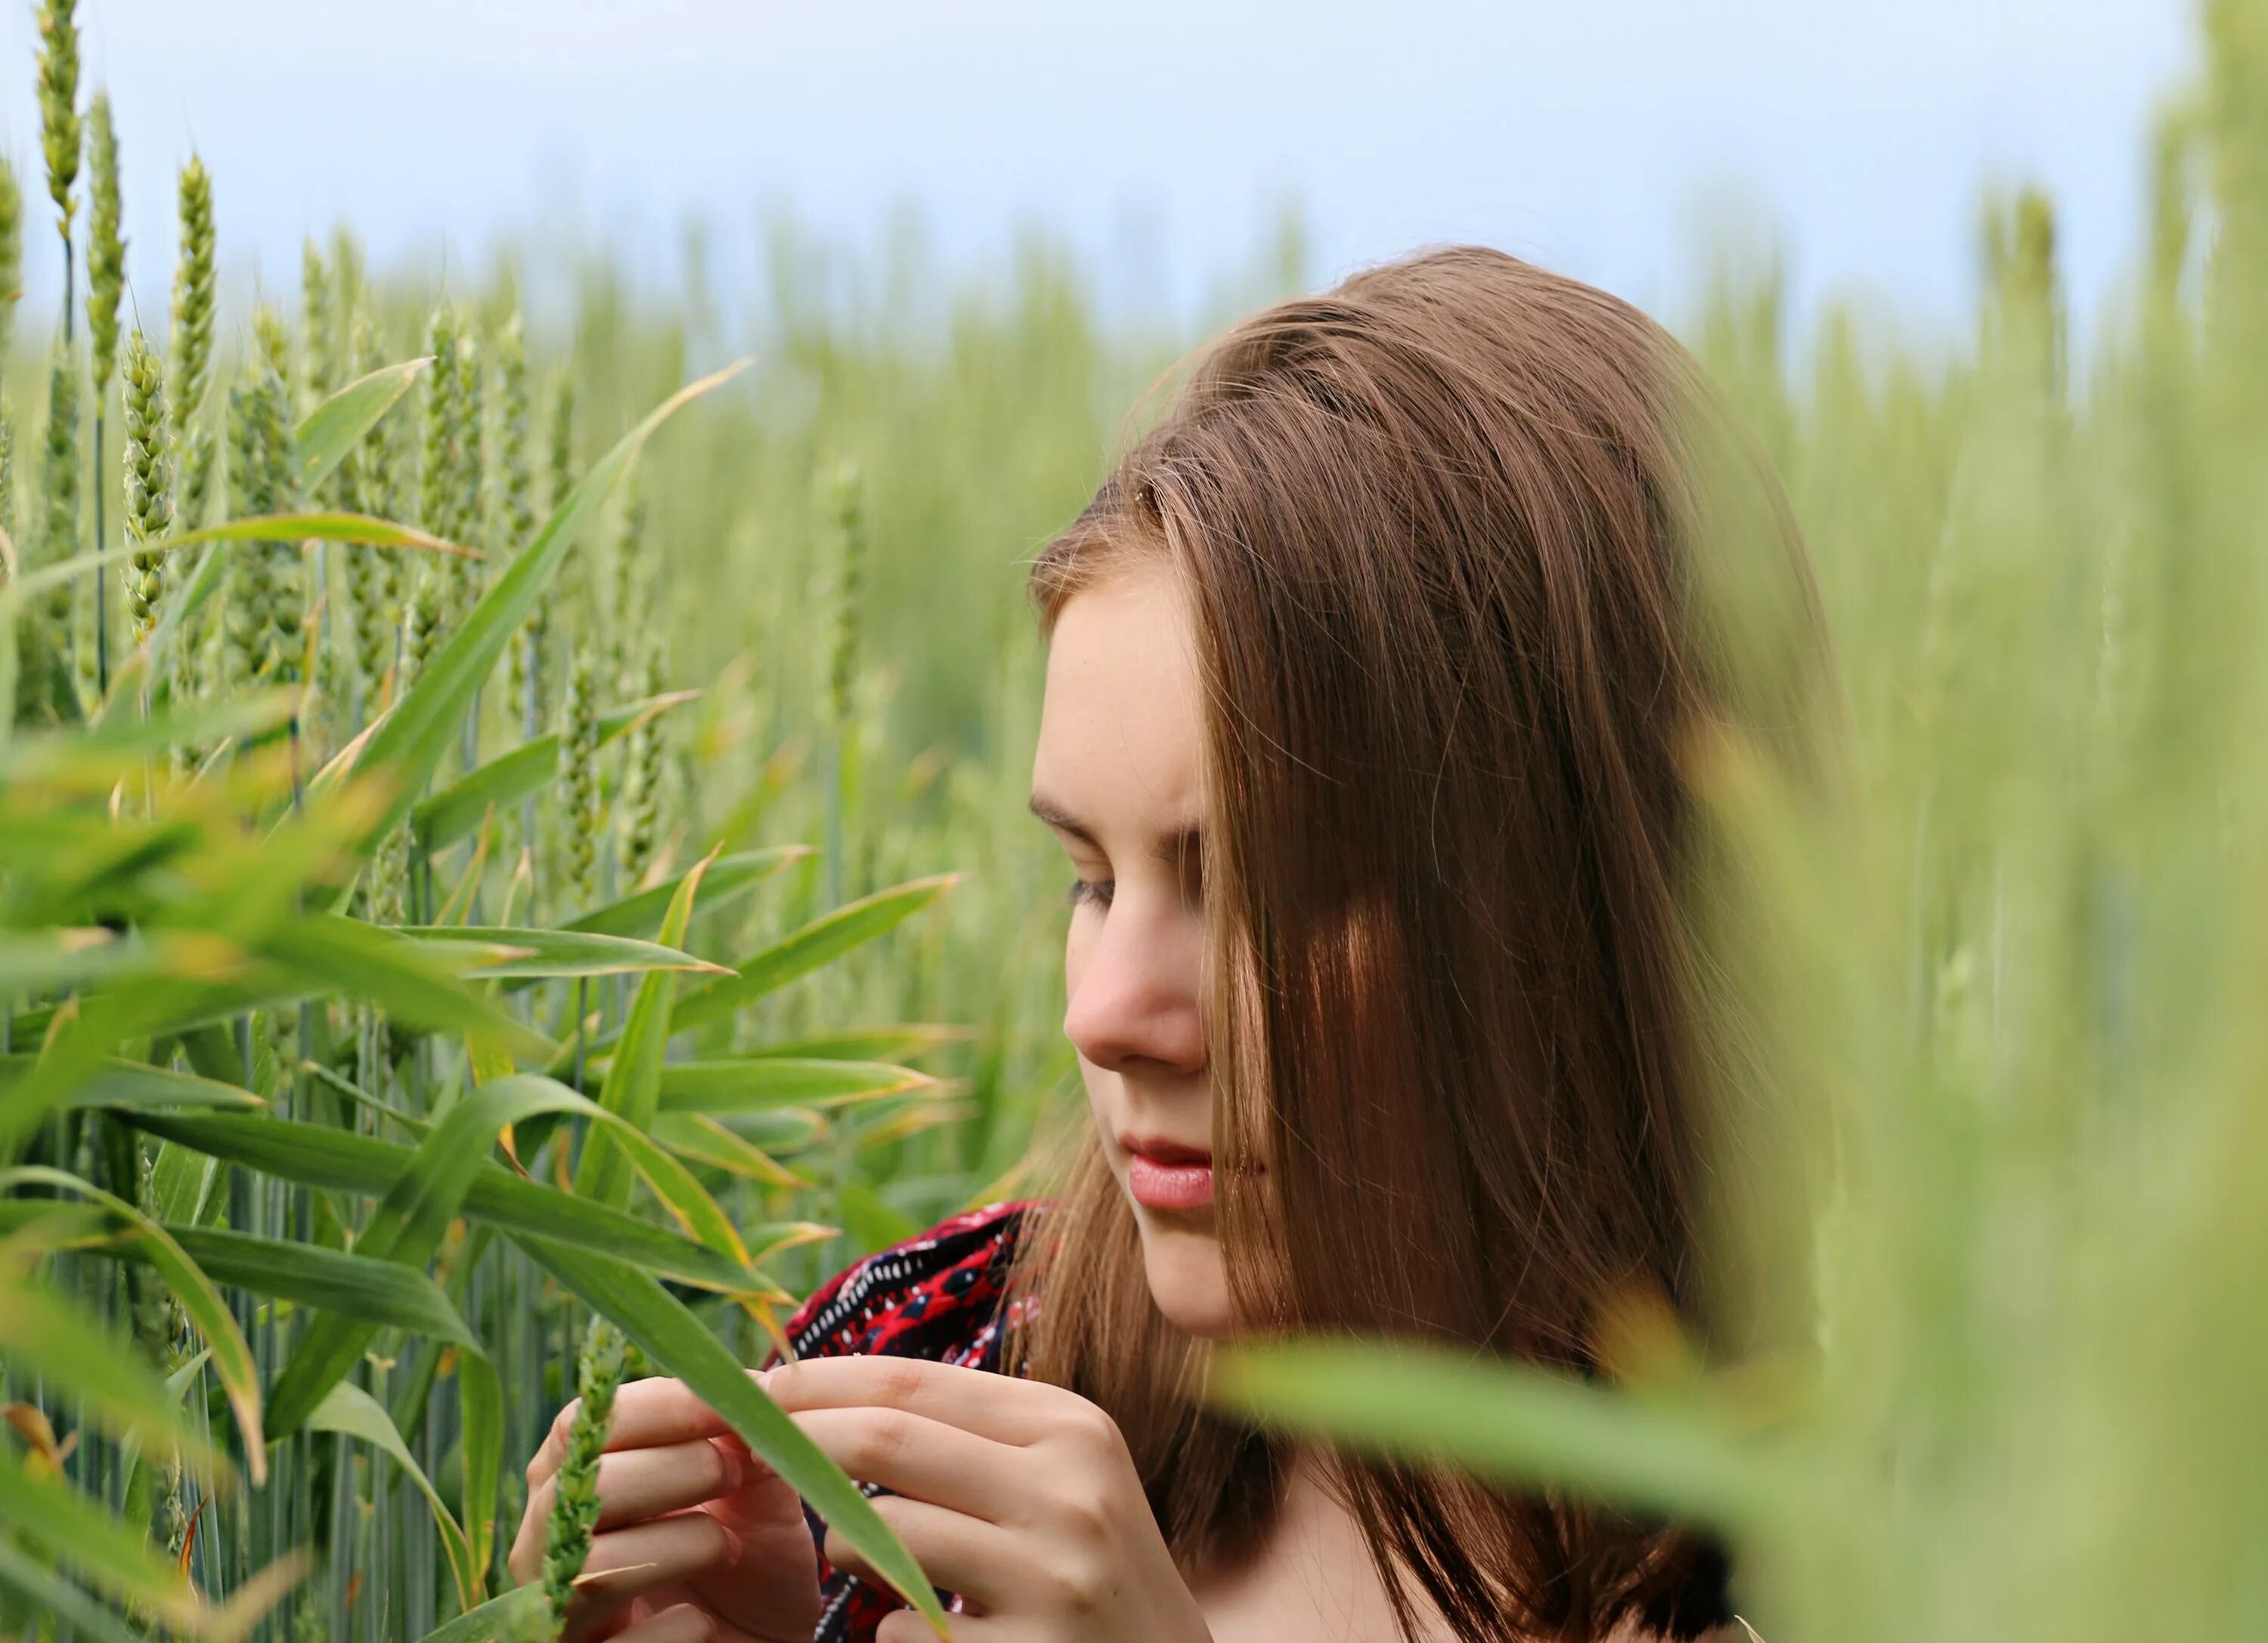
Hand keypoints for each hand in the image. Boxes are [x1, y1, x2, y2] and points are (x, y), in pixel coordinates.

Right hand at [507, 1376, 824, 1642]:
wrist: (764, 1642)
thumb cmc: (749, 1560)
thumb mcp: (755, 1491)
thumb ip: (741, 1439)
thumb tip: (745, 1387)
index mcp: (574, 1481)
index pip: (584, 1424)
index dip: (661, 1408)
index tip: (728, 1408)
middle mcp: (549, 1546)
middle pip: (583, 1487)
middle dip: (671, 1469)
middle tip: (733, 1475)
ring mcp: (559, 1613)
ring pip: (593, 1565)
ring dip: (676, 1543)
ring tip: (727, 1546)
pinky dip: (672, 1630)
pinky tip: (702, 1621)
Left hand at [763, 1355, 1215, 1642]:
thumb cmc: (1087, 1565)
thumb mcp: (1057, 1476)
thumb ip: (968, 1434)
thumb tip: (828, 1392)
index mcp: (1070, 1427)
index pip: (913, 1380)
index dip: (818, 1380)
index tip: (752, 1387)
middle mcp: (1069, 1491)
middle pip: (887, 1440)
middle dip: (799, 1442)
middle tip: (745, 1452)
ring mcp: (1052, 1579)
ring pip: (882, 1536)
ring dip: (842, 1548)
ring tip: (856, 1557)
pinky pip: (900, 1630)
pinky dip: (889, 1629)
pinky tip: (928, 1632)